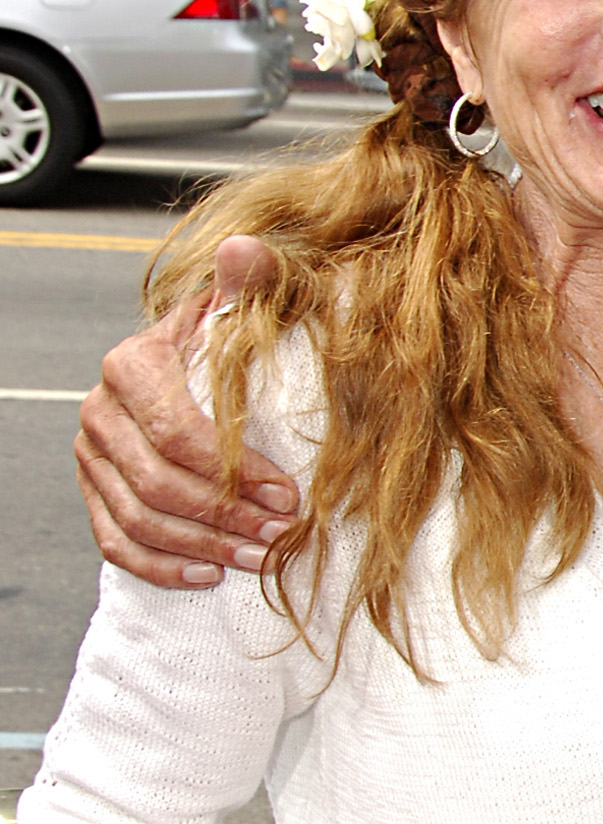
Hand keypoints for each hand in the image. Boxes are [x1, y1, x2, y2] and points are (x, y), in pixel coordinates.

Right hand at [75, 238, 297, 584]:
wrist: (198, 374)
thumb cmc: (235, 348)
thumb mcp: (248, 314)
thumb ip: (252, 285)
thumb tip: (245, 249)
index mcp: (133, 365)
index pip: (178, 432)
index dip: (234, 471)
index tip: (289, 495)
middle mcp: (101, 410)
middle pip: (157, 483)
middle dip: (224, 516)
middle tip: (279, 536)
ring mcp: (92, 455)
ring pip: (138, 519)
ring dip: (203, 546)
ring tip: (258, 558)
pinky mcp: (93, 491)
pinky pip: (116, 542)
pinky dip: (162, 566)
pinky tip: (209, 574)